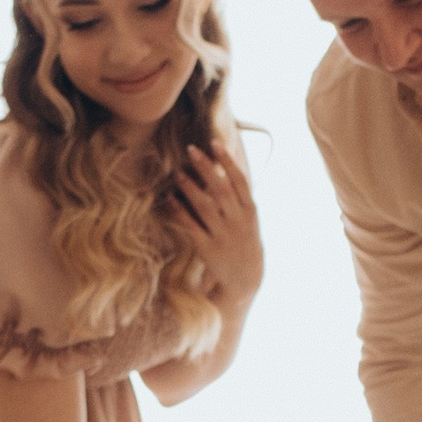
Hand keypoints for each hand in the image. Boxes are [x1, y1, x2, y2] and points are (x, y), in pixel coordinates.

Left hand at [171, 140, 262, 307]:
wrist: (245, 278)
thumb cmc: (244, 240)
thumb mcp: (249, 218)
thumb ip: (239, 195)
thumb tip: (227, 164)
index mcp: (250, 211)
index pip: (240, 181)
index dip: (227, 161)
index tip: (214, 143)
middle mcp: (238, 222)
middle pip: (221, 190)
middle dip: (206, 168)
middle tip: (191, 149)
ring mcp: (223, 235)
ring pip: (205, 206)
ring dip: (190, 187)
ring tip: (178, 172)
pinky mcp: (208, 249)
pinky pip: (191, 226)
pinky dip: (180, 211)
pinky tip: (171, 198)